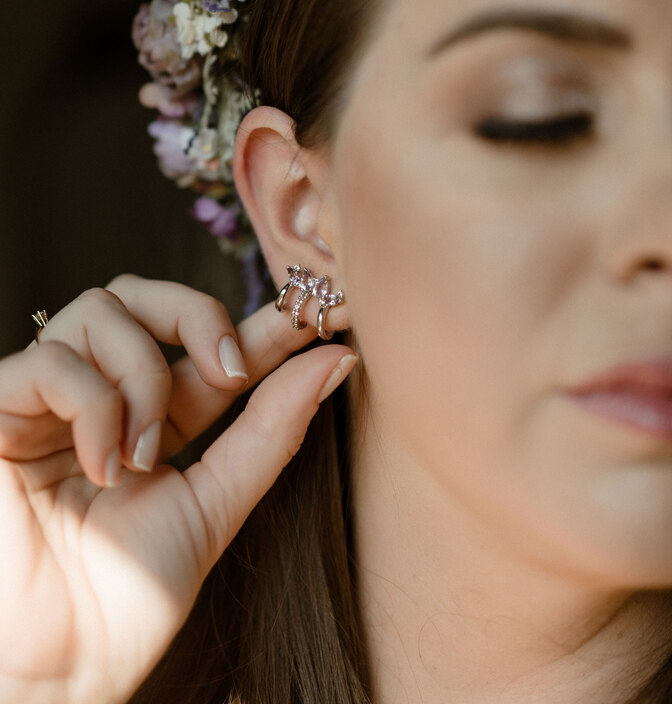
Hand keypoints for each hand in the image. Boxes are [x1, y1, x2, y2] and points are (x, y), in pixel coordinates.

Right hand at [0, 275, 357, 703]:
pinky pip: (51, 361)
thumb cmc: (127, 601)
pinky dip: (93, 404)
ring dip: (142, 377)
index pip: (204, 346)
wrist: (58, 671)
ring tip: (143, 455)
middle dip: (197, 315)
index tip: (319, 309)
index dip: (260, 324)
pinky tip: (104, 463)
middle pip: (140, 295)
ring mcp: (44, 402)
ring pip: (99, 311)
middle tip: (230, 371)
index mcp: (148, 419)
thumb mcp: (215, 505)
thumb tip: (337, 361)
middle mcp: (96, 398)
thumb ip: (271, 431)